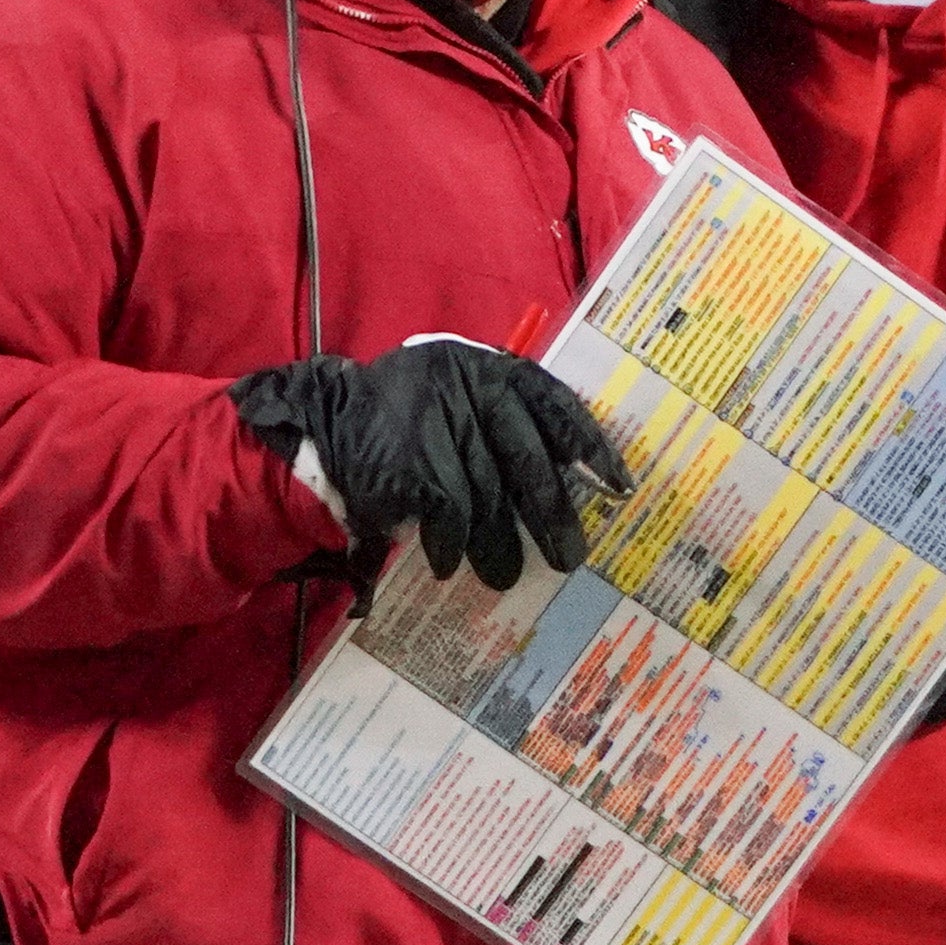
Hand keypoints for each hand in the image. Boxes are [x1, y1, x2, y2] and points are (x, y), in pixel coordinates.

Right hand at [229, 341, 630, 591]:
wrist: (325, 421)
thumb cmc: (410, 421)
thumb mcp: (462, 400)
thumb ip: (511, 427)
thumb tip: (578, 483)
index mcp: (489, 369)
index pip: (555, 405)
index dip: (590, 448)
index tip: (620, 489)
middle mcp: (467, 388)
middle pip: (526, 459)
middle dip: (552, 514)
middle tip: (572, 558)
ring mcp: (437, 423)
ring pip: (487, 496)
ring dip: (498, 545)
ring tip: (505, 575)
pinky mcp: (409, 461)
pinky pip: (448, 515)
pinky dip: (451, 545)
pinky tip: (450, 563)